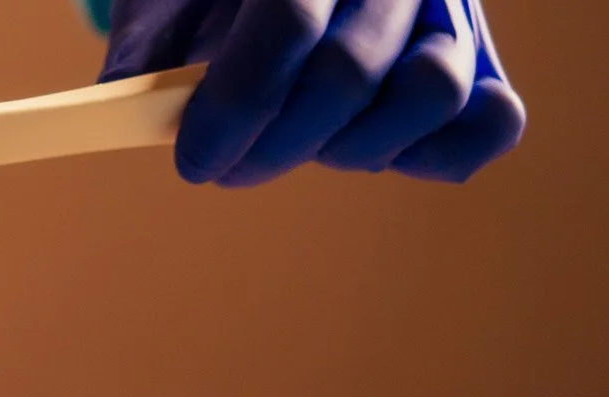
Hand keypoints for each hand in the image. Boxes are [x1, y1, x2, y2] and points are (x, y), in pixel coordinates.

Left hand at [98, 0, 526, 185]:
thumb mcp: (170, 2)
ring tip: (294, 149)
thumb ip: (146, 55)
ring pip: (434, 91)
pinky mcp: (482, 56)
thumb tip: (116, 112)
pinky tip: (369, 154)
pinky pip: (492, 120)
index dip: (237, 105)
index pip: (288, 22)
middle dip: (274, 144)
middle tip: (222, 168)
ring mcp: (450, 6)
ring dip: (350, 148)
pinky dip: (434, 156)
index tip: (193, 160)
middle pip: (350, 71)